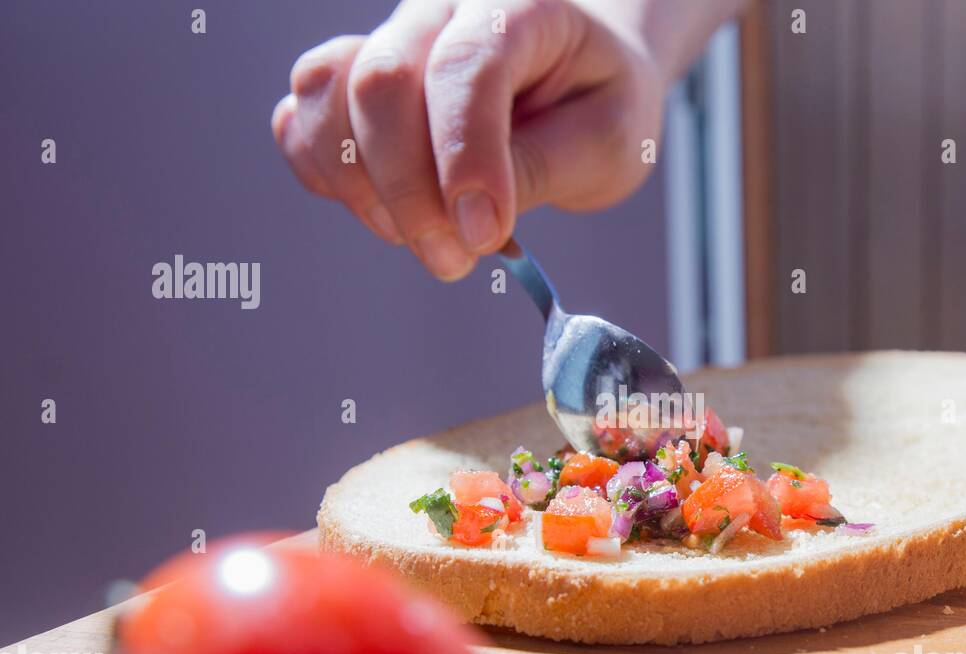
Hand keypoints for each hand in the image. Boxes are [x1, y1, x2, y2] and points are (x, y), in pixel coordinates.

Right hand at [272, 0, 666, 279]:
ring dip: (362, 187)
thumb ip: (542, 167)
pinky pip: (302, 117)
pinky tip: (381, 213)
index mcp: (520, 6)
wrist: (579, 78)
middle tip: (452, 260)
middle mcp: (442, 9)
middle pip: (383, 80)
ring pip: (328, 92)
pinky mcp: (352, 81)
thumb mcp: (608, 140)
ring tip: (424, 240)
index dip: (466, 156)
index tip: (483, 235)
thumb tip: (469, 214)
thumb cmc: (597, 104)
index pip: (469, 65)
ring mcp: (388, 39)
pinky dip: (326, 175)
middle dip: (409, 189)